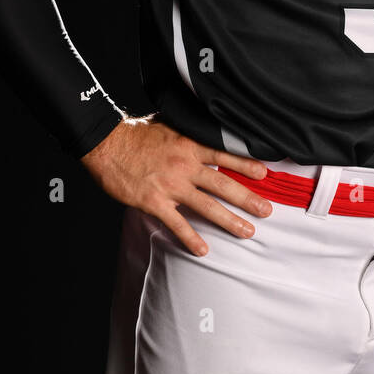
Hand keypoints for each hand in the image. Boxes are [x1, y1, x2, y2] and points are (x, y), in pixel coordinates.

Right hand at [81, 116, 271, 254]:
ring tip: (248, 231)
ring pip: (207, 206)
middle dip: (248, 198)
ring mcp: (171, 185)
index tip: (265, 174)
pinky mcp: (154, 202)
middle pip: (224, 184)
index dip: (246, 165)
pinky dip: (190, 238)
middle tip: (267, 210)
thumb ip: (187, 129)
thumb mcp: (167, 123)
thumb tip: (202, 125)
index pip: (225, 155)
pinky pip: (177, 223)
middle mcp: (185, 166)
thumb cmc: (134, 133)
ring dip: (230, 221)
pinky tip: (203, 250)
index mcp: (190, 145)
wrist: (106, 144)